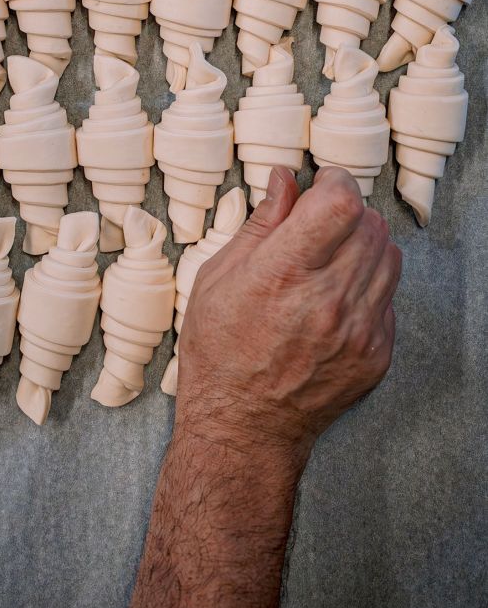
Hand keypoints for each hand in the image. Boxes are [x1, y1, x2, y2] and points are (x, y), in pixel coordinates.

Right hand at [177, 166, 400, 459]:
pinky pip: (389, 296)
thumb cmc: (219, 353)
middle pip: (369, 223)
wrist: (243, 427)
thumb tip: (285, 180)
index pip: (340, 203)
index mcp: (281, 275)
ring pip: (388, 254)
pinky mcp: (375, 354)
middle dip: (346, 210)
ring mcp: (357, 330)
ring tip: (328, 259)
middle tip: (319, 223)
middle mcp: (326, 301)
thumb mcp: (218, 277)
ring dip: (362, 243)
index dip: (333, 182)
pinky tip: (334, 298)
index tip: (320, 185)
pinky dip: (367, 285)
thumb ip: (260, 224)